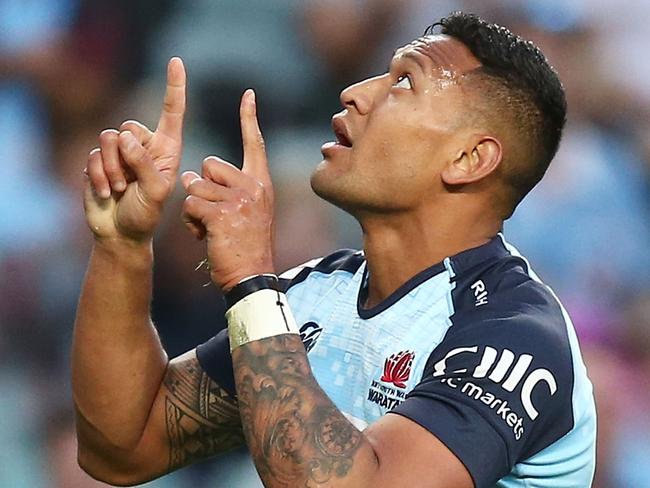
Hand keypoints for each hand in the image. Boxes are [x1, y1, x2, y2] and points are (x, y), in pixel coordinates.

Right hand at [83, 57, 185, 242]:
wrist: (120, 233)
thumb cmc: (146, 214)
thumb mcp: (156, 192)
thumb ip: (145, 163)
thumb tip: (125, 138)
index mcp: (167, 149)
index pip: (172, 112)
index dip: (174, 87)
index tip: (176, 61)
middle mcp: (144, 145)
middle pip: (129, 127)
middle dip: (126, 156)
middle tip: (130, 182)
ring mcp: (120, 152)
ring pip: (108, 138)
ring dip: (112, 168)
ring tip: (119, 189)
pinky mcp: (98, 160)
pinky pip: (93, 155)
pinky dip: (98, 176)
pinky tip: (106, 193)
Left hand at [181, 90, 274, 290]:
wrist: (251, 278)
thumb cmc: (245, 247)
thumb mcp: (248, 213)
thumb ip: (228, 190)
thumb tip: (191, 176)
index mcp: (261, 184)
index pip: (255, 144)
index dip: (249, 118)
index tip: (248, 94)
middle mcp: (253, 187)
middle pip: (209, 165)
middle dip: (202, 187)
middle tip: (215, 214)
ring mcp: (239, 201)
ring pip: (195, 187)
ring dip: (195, 210)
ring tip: (211, 230)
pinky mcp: (221, 214)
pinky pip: (191, 205)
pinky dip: (191, 223)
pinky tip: (206, 237)